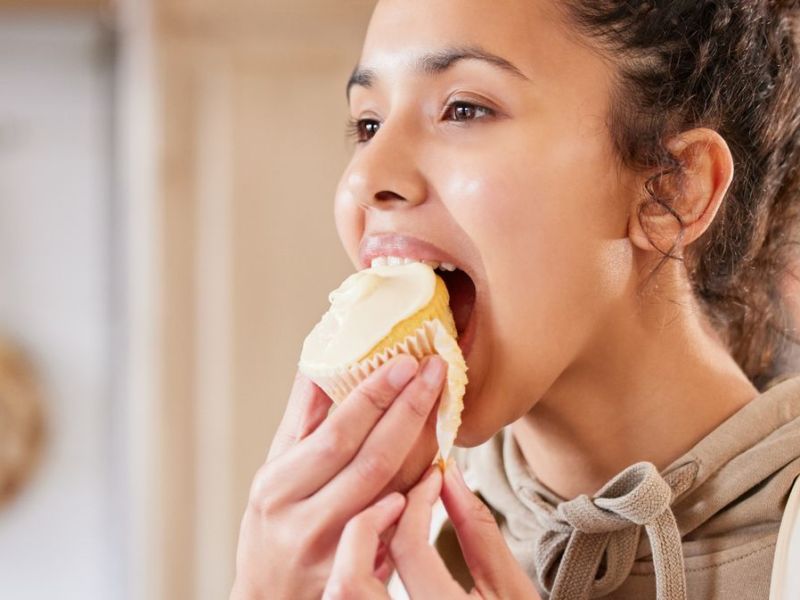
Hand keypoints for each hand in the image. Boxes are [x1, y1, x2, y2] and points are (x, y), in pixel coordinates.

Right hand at [230, 354, 446, 599]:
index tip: (404, 362)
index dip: (374, 395)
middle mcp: (303, 519)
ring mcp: (333, 551)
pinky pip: (399, 524)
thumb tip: (320, 362)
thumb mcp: (276, 470)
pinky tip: (437, 463)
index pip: (335, 433)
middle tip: (434, 371)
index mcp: (279, 484)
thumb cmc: (274, 524)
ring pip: (390, 491)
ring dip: (422, 447)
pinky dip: (421, 491)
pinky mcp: (358, 572)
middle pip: (369, 460)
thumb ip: (302, 419)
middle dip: (407, 410)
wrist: (271, 598)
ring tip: (442, 408)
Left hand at [326, 459, 541, 598]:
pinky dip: (353, 580)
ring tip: (385, 527)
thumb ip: (478, 531)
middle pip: (350, 582)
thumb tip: (447, 475)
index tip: (432, 478)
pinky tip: (379, 562)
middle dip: (364, 527)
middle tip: (394, 501)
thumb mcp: (509, 589)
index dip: (418, 501)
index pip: (410, 548)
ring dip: (352, 555)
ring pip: (340, 599)